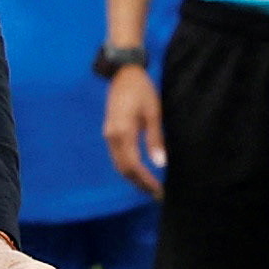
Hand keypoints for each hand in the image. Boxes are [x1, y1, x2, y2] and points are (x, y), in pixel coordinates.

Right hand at [100, 60, 164, 192]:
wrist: (123, 74)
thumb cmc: (142, 90)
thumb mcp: (154, 113)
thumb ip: (155, 139)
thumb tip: (160, 163)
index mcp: (122, 132)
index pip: (133, 166)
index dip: (146, 181)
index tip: (160, 191)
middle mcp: (112, 137)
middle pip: (123, 169)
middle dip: (140, 184)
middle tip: (157, 194)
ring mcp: (109, 135)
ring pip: (119, 164)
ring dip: (134, 178)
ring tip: (151, 187)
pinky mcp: (110, 132)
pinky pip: (118, 156)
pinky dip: (129, 167)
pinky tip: (141, 171)